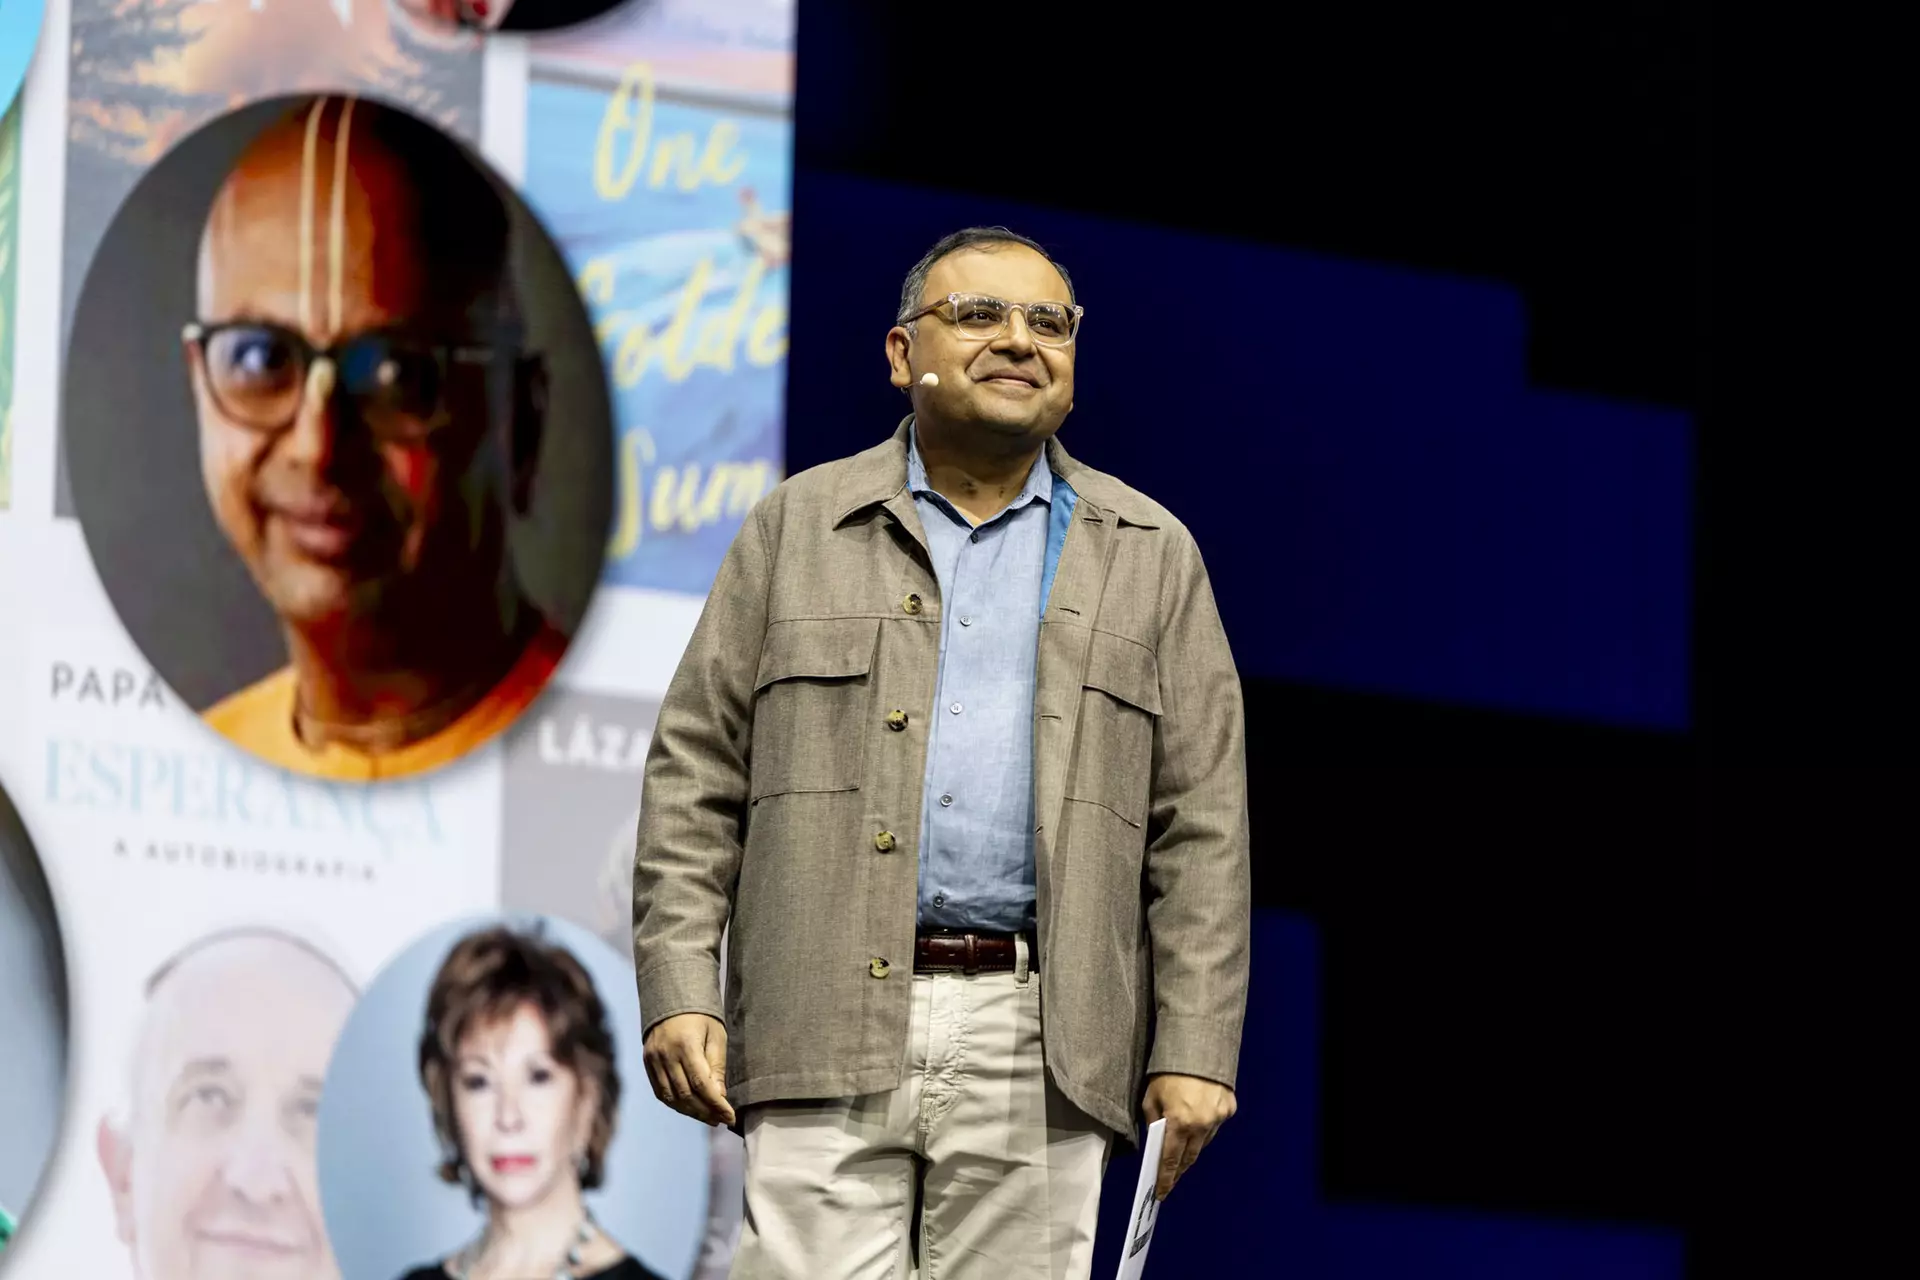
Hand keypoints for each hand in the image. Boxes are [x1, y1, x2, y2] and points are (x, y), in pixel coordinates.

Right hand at [643, 1013, 735, 1125]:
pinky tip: (690, 1108)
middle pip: (686, 1094)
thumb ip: (716, 1067)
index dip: (716, 1105)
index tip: (730, 1117)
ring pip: (671, 1097)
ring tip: (708, 1118)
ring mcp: (653, 1059)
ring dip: (691, 1112)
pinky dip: (676, 1104)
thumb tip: (719, 1096)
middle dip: (705, 1111)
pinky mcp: (647, 1062)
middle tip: (721, 1120)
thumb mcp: (716, 1036)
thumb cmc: (701, 1017)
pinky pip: (660, 1092)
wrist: (672, 998)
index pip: (701, 1084)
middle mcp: (666, 1054)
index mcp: (686, 1045)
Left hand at [1142, 1073, 1235, 1198]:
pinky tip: (1197, 1125)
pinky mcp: (1229, 1109)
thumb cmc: (1169, 1070)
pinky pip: (1215, 1126)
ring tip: (1181, 1153)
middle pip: (1189, 1157)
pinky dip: (1205, 1129)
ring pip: (1203, 1143)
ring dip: (1192, 1149)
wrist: (1199, 1046)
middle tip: (1171, 1180)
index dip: (1165, 1179)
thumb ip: (1153, 1121)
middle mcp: (1201, 1125)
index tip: (1161, 1193)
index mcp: (1179, 1123)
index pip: (1170, 1160)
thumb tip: (1156, 1138)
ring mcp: (1218, 1118)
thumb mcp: (1151, 1096)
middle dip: (1179, 1170)